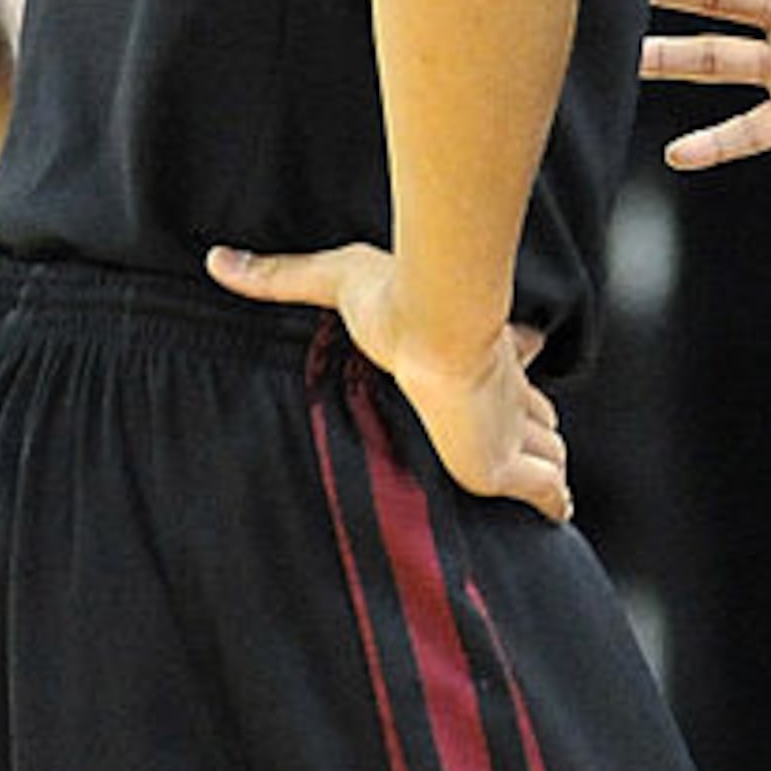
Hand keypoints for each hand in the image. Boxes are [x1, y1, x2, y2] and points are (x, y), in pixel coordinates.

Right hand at [205, 242, 568, 520]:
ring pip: (549, 452)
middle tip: (521, 448)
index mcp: (475, 357)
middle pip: (534, 417)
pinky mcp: (511, 466)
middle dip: (532, 432)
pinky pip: (550, 491)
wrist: (431, 322)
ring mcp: (507, 431)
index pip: (506, 371)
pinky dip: (553, 500)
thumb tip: (216, 260)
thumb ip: (279, 277)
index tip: (509, 394)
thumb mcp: (334, 279)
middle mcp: (498, 393)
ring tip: (538, 481)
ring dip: (545, 465)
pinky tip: (554, 510)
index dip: (513, 385)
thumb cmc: (395, 297)